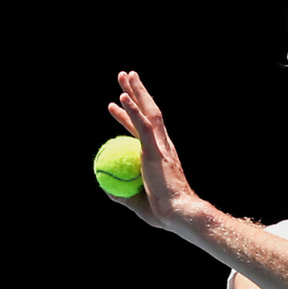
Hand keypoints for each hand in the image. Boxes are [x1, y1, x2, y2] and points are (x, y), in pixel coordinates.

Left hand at [106, 71, 199, 229]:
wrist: (179, 213)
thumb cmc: (163, 213)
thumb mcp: (136, 203)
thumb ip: (123, 194)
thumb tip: (108, 190)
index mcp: (162, 155)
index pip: (143, 129)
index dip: (130, 114)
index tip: (116, 103)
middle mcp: (164, 145)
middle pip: (149, 112)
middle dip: (138, 92)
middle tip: (126, 76)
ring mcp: (161, 146)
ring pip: (147, 111)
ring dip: (136, 91)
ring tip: (126, 75)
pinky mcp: (156, 150)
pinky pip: (142, 125)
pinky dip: (132, 110)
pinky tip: (122, 97)